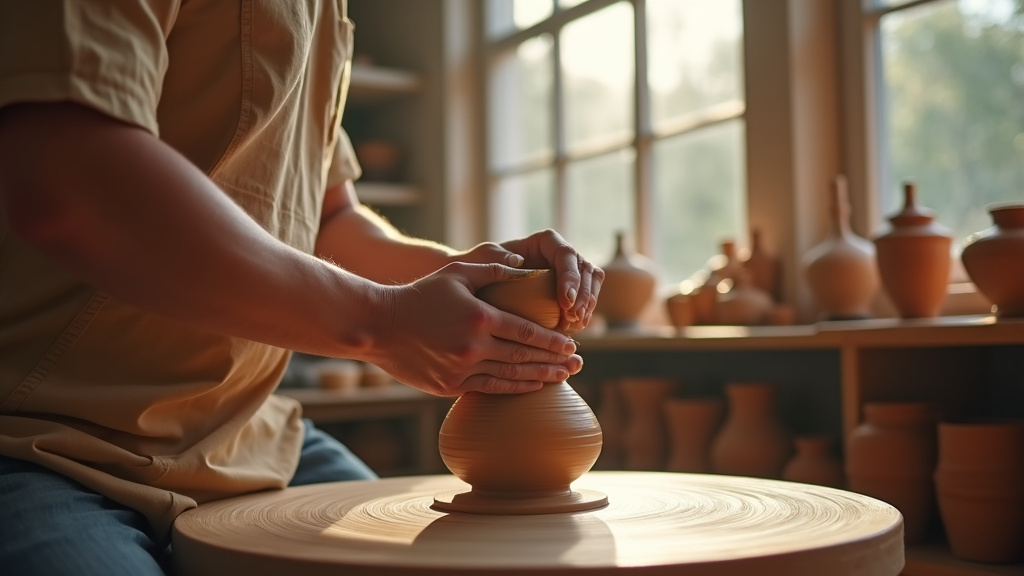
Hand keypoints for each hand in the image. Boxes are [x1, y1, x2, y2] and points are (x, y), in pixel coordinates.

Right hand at [367, 262, 582, 396]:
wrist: (380, 326)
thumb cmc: (420, 294)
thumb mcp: (456, 272)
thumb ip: (494, 269)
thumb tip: (528, 267)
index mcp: (480, 317)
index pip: (527, 332)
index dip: (553, 340)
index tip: (571, 343)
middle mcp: (474, 346)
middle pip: (525, 357)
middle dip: (555, 361)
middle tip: (578, 363)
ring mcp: (462, 369)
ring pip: (511, 377)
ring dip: (540, 377)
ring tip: (562, 377)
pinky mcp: (451, 385)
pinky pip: (490, 388)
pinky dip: (514, 388)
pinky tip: (531, 386)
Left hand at [454, 231, 602, 332]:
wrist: (480, 282)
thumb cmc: (481, 266)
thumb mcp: (484, 257)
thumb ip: (496, 257)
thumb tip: (517, 261)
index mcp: (546, 241)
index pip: (566, 254)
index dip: (570, 277)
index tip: (565, 301)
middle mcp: (562, 254)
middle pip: (585, 268)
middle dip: (584, 294)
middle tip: (574, 318)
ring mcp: (569, 272)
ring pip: (592, 283)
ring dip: (588, 305)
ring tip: (575, 325)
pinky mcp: (570, 290)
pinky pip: (586, 299)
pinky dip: (584, 313)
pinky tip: (573, 328)